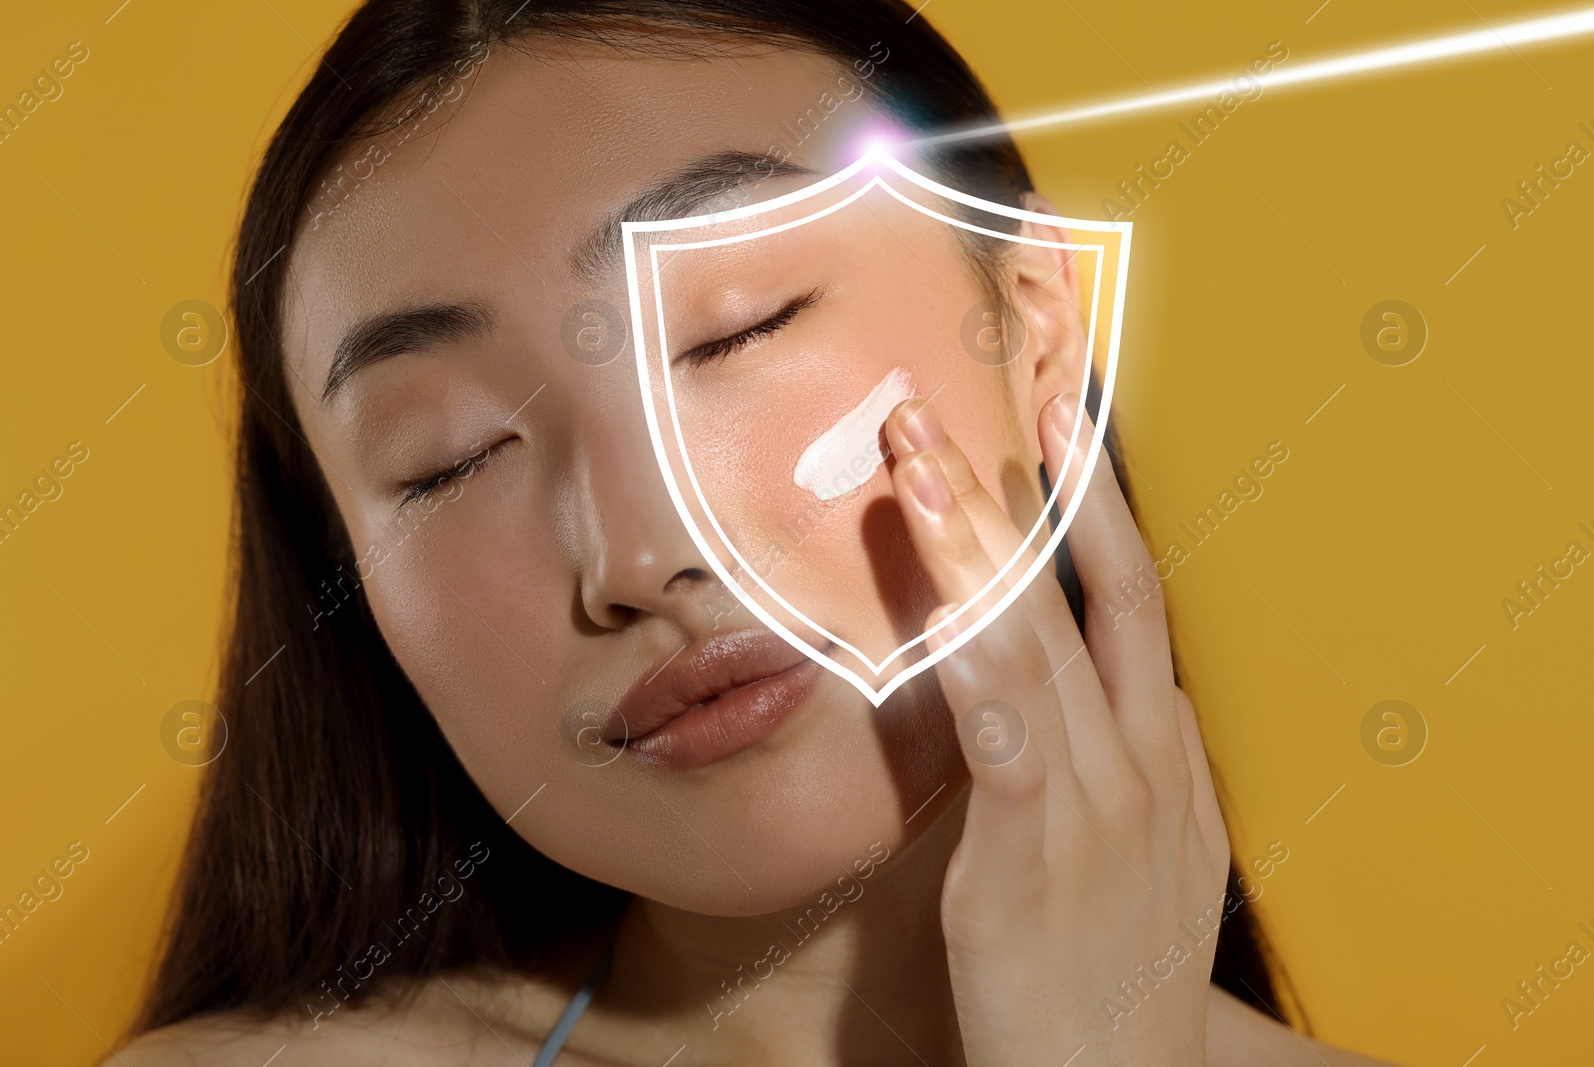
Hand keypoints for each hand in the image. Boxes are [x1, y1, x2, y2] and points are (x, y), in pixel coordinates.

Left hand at [885, 392, 1229, 1065]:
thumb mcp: (1142, 854)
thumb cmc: (1115, 970)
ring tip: (921, 458)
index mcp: (1171, 753)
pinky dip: (969, 659)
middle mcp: (1144, 759)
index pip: (1137, 601)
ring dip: (974, 543)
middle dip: (1051, 487)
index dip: (1101, 507)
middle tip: (1010, 388)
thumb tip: (1084, 694)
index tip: (1062, 423)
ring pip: (1038, 642)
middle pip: (1100, 595)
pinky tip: (933, 601)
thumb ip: (1114, 764)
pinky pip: (1001, 735)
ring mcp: (1097, 802)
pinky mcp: (1033, 853)